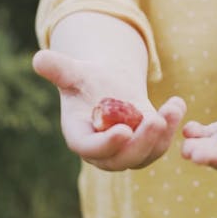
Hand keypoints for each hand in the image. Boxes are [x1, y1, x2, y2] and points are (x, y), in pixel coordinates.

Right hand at [33, 50, 185, 170]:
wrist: (108, 86)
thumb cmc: (87, 80)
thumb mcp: (73, 71)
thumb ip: (58, 69)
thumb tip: (39, 59)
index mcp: (79, 137)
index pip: (90, 149)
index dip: (106, 144)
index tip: (124, 131)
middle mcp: (101, 152)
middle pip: (121, 159)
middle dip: (140, 143)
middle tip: (154, 121)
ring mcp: (125, 153)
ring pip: (145, 155)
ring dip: (161, 135)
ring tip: (172, 108)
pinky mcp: (146, 148)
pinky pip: (160, 144)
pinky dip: (171, 127)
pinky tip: (177, 105)